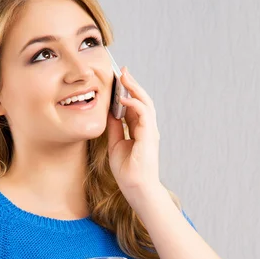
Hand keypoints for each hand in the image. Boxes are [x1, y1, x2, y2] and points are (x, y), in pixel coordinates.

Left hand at [106, 67, 161, 200]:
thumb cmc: (128, 171)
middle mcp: (148, 128)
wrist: (136, 187)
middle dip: (132, 84)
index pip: (135, 105)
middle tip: (122, 71)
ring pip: (145, 103)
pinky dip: (134, 104)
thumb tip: (109, 112)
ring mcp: (150, 131)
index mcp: (141, 130)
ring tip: (124, 77)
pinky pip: (144, 114)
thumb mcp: (116, 144)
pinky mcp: (149, 136)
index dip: (127, 91)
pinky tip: (123, 98)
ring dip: (134, 89)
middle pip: (142, 100)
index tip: (118, 79)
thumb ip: (115, 128)